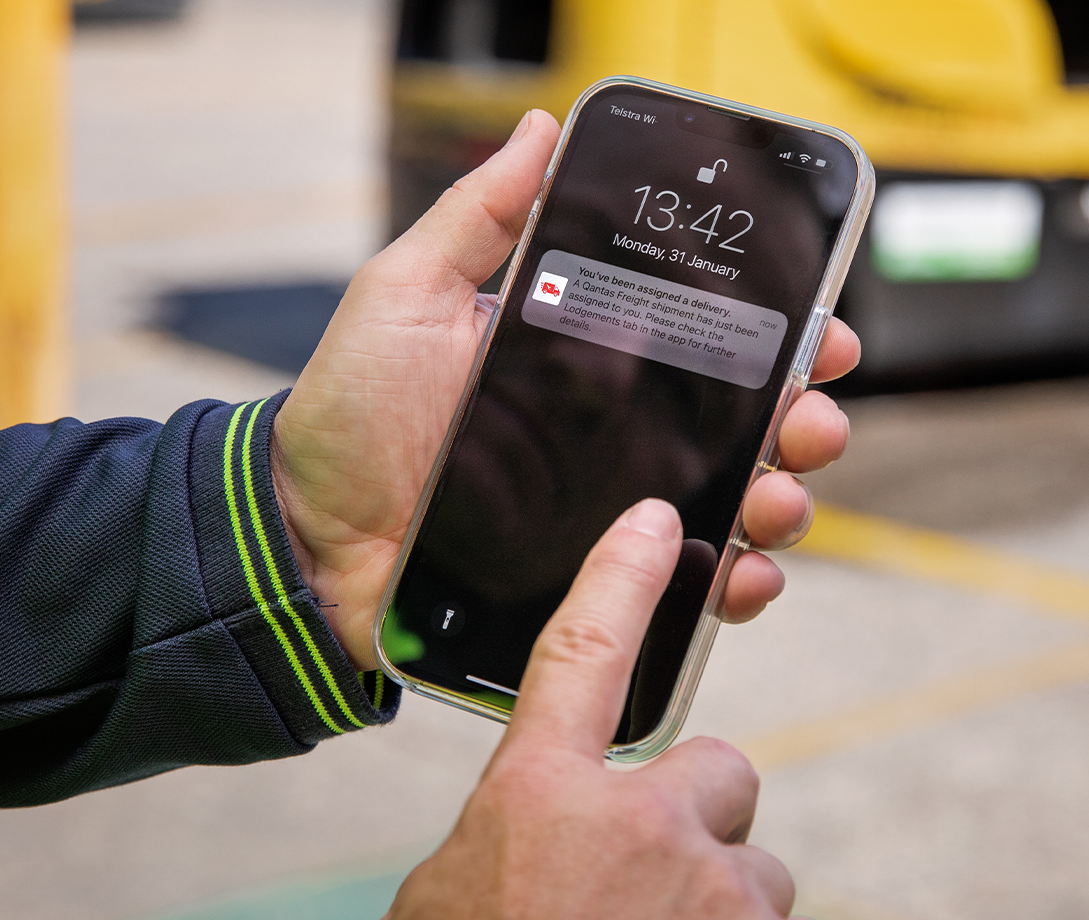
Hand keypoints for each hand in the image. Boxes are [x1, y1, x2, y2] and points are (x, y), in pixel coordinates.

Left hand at [272, 109, 858, 668]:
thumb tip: (539, 130)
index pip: (699, 345)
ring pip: (725, 508)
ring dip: (778, 501)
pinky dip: (727, 584)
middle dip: (797, 423)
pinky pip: (676, 589)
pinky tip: (740, 571)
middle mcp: (603, 437)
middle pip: (735, 428)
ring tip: (777, 497)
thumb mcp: (404, 296)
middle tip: (808, 421)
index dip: (769, 338)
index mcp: (578, 365)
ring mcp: (599, 514)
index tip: (815, 333)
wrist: (305, 534)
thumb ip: (476, 217)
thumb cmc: (348, 414)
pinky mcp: (584, 584)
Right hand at [343, 499, 838, 919]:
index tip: (651, 523)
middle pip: (714, 771)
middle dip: (688, 822)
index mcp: (532, 800)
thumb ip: (475, 866)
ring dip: (720, 912)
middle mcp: (636, 826)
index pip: (581, 649)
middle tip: (648, 891)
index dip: (619, 573)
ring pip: (756, 868)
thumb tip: (504, 866)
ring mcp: (718, 896)